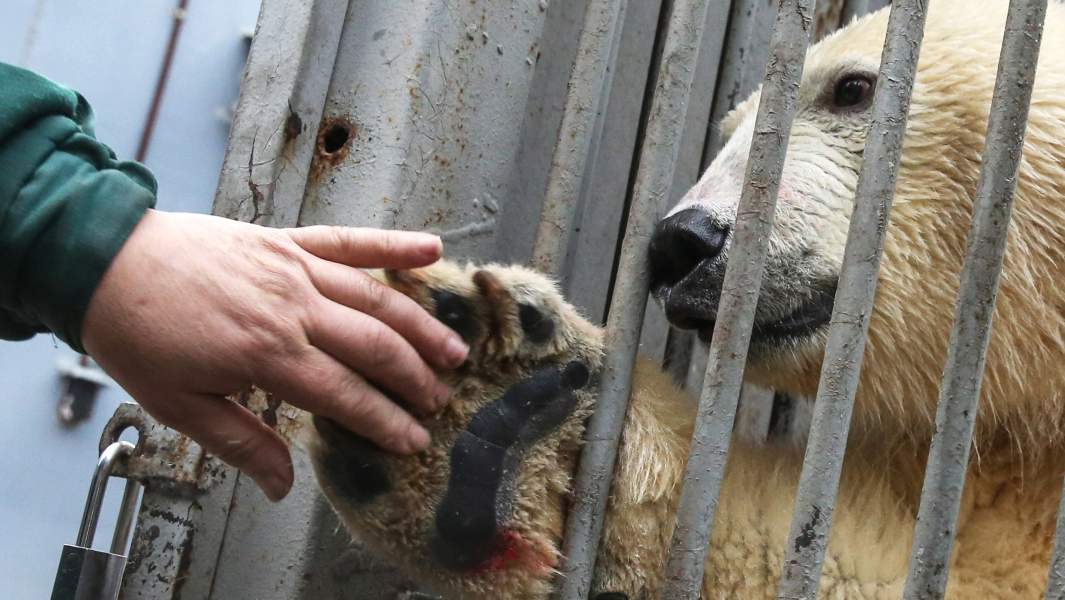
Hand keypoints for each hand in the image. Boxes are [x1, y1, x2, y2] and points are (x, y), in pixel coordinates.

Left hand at [82, 210, 467, 500]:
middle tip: (438, 401)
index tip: (413, 440)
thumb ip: (242, 441)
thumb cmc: (139, 335)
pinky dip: (393, 245)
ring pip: (376, 299)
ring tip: (453, 351)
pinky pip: (350, 242)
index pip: (345, 394)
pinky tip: (431, 249)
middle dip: (412, 379)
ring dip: (420, 326)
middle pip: (373, 347)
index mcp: (268, 354)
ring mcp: (295, 270)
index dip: (385, 421)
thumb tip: (283, 485)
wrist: (104, 260)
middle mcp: (293, 309)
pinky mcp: (287, 242)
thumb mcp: (180, 405)